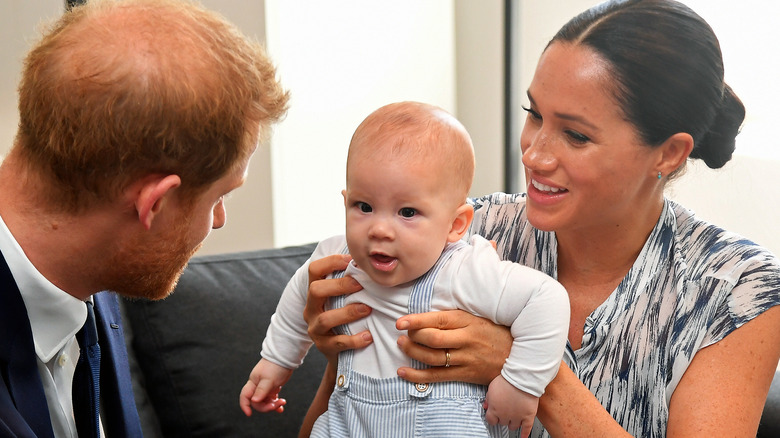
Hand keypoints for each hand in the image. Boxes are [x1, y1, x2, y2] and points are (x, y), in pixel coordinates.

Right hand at [239, 359, 292, 415]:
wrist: (285, 357)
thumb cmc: (276, 366)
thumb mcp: (268, 379)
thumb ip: (261, 390)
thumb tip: (254, 401)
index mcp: (253, 383)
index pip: (245, 396)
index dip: (245, 405)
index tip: (249, 414)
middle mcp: (257, 386)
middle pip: (257, 402)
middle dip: (266, 406)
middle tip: (276, 405)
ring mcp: (265, 387)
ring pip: (265, 401)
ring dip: (273, 405)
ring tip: (282, 403)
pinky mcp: (272, 387)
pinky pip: (272, 399)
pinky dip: (276, 403)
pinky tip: (281, 406)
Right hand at [303, 254, 371, 362]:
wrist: (341, 354)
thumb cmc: (347, 318)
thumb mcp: (344, 298)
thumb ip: (352, 281)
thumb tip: (372, 260)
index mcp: (316, 292)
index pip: (315, 270)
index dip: (331, 261)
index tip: (351, 260)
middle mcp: (311, 308)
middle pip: (315, 290)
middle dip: (339, 285)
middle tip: (361, 284)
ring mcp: (315, 328)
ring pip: (325, 318)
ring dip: (348, 312)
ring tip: (368, 309)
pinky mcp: (324, 347)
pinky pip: (337, 343)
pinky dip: (354, 340)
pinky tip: (368, 336)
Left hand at [395, 309, 511, 384]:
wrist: (520, 357)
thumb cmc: (495, 333)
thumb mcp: (478, 318)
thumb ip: (455, 317)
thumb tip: (427, 315)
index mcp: (468, 321)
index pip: (438, 319)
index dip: (416, 321)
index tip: (401, 322)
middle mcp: (466, 340)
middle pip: (432, 339)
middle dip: (412, 337)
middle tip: (402, 334)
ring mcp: (466, 359)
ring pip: (432, 357)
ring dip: (412, 352)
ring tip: (401, 346)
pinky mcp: (465, 374)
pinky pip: (437, 377)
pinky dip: (417, 375)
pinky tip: (403, 372)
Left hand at [484, 376, 537, 437]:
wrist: (522, 377)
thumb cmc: (507, 380)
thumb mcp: (492, 387)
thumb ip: (488, 398)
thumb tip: (486, 406)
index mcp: (494, 409)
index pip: (490, 420)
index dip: (492, 417)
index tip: (494, 416)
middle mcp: (504, 415)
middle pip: (502, 423)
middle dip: (503, 417)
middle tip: (505, 411)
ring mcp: (517, 417)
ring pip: (513, 426)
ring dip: (512, 423)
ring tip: (513, 418)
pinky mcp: (528, 416)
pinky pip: (526, 429)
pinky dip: (524, 434)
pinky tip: (523, 437)